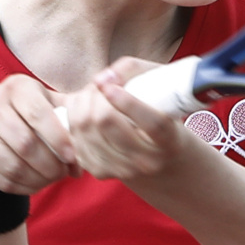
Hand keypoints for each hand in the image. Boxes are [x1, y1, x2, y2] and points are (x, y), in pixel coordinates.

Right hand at [0, 74, 81, 194]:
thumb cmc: (35, 114)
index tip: (72, 157)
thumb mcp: (52, 106)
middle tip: (63, 173)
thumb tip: (83, 155)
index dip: (59, 140)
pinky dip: (22, 187)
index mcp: (16, 87)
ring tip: (52, 179)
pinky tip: (36, 184)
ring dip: (38, 179)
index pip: (39, 115)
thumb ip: (70, 122)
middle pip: (25, 144)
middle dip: (50, 164)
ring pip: (12, 165)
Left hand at [63, 57, 191, 180]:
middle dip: (95, 96)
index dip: (128, 102)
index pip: (152, 124)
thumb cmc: (164, 116)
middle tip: (99, 84)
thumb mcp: (163, 89)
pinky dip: (74, 121)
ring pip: (86, 131)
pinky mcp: (101, 172)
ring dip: (81, 105)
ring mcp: (123, 170)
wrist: (165, 162)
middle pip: (106, 124)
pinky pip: (76, 142)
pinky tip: (83, 109)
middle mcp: (147, 161)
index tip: (110, 85)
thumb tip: (102, 79)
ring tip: (91, 93)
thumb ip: (134, 72)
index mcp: (170, 141)